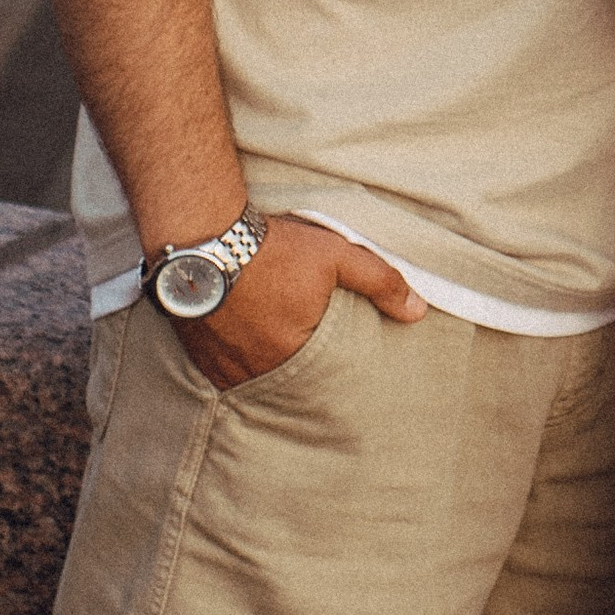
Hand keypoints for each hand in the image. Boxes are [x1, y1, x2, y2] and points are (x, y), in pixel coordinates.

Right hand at [174, 211, 424, 388]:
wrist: (201, 235)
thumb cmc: (272, 247)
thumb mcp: (335, 255)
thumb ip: (379, 282)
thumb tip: (417, 311)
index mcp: (293, 353)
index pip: (322, 376)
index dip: (328, 365)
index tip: (331, 358)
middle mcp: (256, 369)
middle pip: (285, 379)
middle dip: (296, 367)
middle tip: (298, 350)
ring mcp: (222, 366)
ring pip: (252, 377)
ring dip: (263, 364)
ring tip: (269, 341)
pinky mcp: (197, 355)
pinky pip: (221, 370)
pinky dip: (233, 359)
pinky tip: (239, 338)